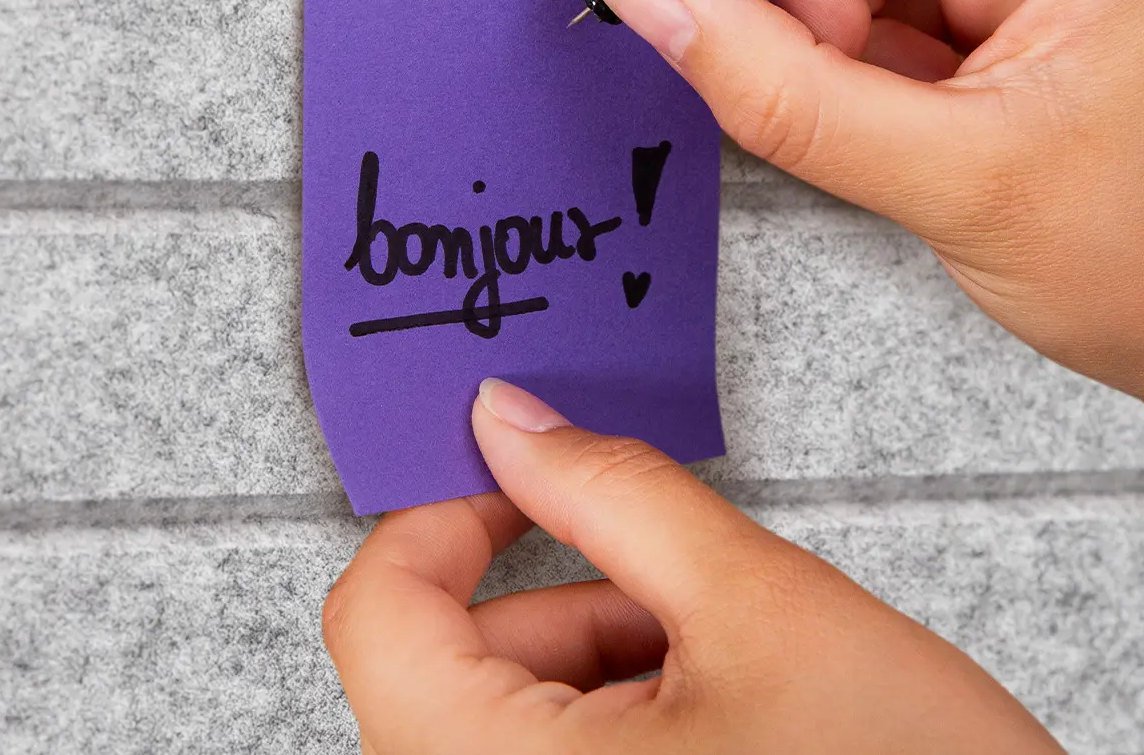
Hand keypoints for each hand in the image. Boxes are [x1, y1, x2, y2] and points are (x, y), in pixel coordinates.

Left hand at [324, 380, 1065, 753]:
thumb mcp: (767, 611)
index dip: (444, 519)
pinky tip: (736, 735)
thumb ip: (619, 495)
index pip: (377, 613)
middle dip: (571, 606)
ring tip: (743, 687)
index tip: (520, 484)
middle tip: (692, 603)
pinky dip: (619, 729)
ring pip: (503, 723)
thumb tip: (510, 421)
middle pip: (447, 670)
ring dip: (605, 671)